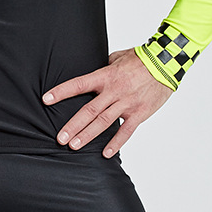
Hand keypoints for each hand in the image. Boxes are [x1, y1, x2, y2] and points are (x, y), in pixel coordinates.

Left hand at [42, 48, 172, 157]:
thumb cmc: (140, 58)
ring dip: (87, 136)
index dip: (62, 92)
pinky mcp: (139, 113)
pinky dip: (116, 143)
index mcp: (106, 76)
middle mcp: (114, 91)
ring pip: (103, 123)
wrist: (165, 63)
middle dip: (72, 125)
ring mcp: (126, 104)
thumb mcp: (116, 58)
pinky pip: (126, 131)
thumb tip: (92, 75)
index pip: (79, 84)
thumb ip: (103, 68)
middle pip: (89, 110)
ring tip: (73, 146)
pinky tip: (106, 154)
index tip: (47, 99)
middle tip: (59, 137)